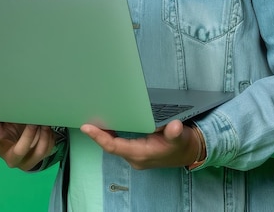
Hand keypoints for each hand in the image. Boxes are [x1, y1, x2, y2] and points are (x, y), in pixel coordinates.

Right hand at [0, 119, 57, 170]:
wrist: (25, 143)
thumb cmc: (10, 132)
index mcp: (0, 148)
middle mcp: (13, 157)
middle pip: (19, 150)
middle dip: (27, 135)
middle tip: (32, 121)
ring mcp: (28, 159)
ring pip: (38, 151)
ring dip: (42, 135)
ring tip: (43, 122)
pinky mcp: (41, 157)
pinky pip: (48, 148)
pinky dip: (50, 136)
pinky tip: (48, 127)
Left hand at [80, 119, 201, 169]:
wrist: (189, 152)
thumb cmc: (182, 143)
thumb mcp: (180, 136)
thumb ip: (175, 132)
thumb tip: (174, 126)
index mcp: (141, 154)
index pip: (114, 147)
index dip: (99, 137)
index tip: (86, 127)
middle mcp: (134, 157)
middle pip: (110, 146)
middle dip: (97, 134)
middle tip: (85, 117)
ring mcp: (134, 155)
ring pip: (113, 145)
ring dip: (103, 134)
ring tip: (91, 119)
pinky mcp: (136, 151)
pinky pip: (118, 144)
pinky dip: (110, 134)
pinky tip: (106, 124)